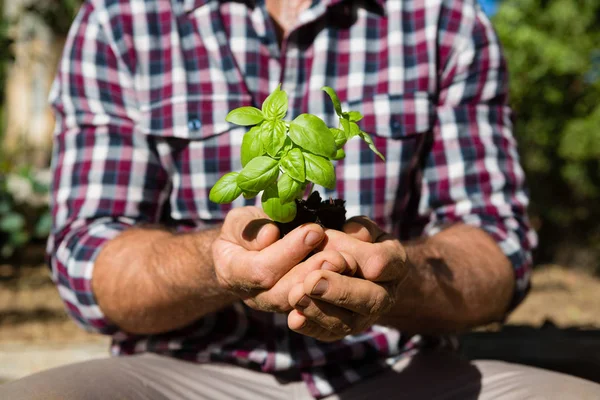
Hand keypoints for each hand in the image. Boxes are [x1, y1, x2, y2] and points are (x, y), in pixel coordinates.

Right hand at [212, 207, 350, 312]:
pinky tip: (350, 274)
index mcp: (232, 272)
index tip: (314, 230)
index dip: (289, 252)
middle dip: (311, 273)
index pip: (260, 270)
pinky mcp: (296, 307)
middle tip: (337, 255)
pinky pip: (315, 306)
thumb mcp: (238, 221)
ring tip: (346, 262)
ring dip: (326, 284)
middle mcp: (253, 296)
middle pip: (283, 293)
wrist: (245, 254)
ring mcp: (275, 305)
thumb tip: (270, 234)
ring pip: (302, 304)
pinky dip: (333, 291)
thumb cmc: (243, 231)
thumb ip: (248, 228)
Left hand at [287, 217, 409, 340]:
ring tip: (297, 295)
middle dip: (340, 290)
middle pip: (371, 299)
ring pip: (348, 322)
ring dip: (319, 310)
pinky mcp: (341, 331)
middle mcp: (384, 295)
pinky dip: (310, 327)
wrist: (352, 270)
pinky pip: (328, 334)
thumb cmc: (354, 241)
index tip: (344, 255)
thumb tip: (347, 233)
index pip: (387, 263)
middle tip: (313, 280)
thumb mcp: (360, 228)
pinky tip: (294, 318)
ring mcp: (364, 317)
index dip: (368, 259)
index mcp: (393, 264)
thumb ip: (357, 230)